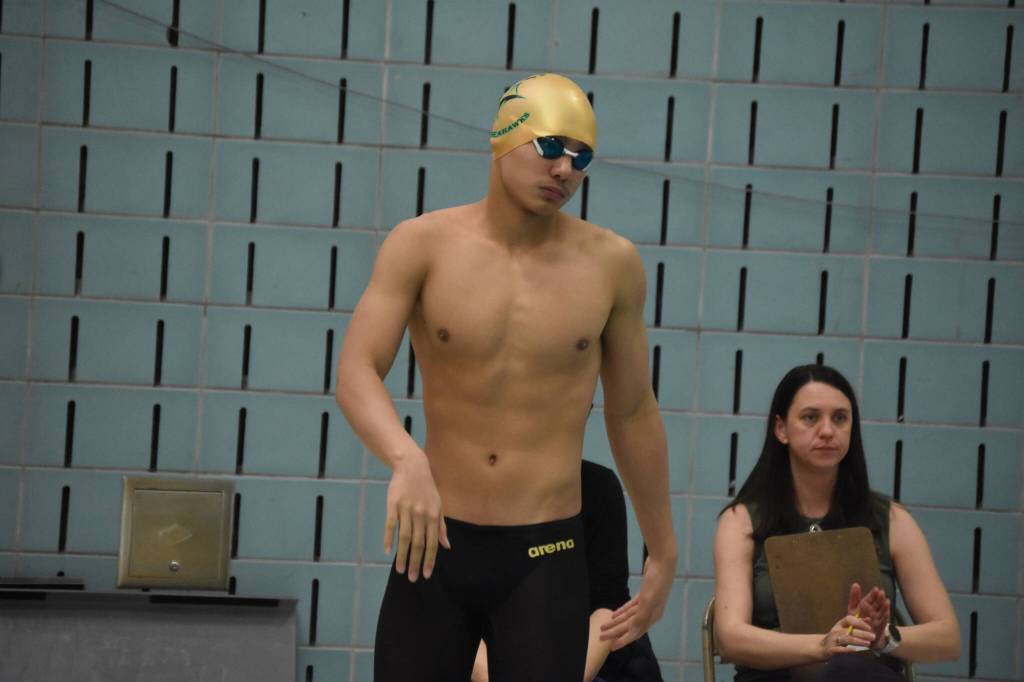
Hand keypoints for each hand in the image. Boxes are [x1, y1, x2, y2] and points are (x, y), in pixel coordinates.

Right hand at [384, 452, 449, 581]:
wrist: (412, 467)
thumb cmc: (427, 489)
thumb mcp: (439, 506)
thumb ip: (442, 526)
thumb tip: (446, 546)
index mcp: (434, 516)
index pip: (432, 543)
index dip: (429, 560)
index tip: (426, 575)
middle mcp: (421, 515)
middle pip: (418, 544)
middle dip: (415, 563)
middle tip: (412, 579)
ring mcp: (406, 510)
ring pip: (404, 538)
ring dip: (402, 556)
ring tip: (400, 570)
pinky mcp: (393, 505)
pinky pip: (390, 525)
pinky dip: (388, 539)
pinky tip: (388, 551)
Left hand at [599, 553, 675, 649]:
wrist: (662, 561)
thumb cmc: (656, 581)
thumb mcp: (648, 600)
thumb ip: (641, 616)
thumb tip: (633, 632)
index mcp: (652, 616)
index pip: (635, 632)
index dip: (623, 640)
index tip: (612, 647)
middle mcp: (650, 612)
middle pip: (630, 626)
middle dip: (615, 632)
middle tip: (601, 637)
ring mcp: (647, 603)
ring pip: (629, 617)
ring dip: (616, 622)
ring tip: (603, 626)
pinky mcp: (643, 594)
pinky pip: (631, 607)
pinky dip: (622, 611)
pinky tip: (613, 615)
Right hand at [820, 608, 875, 657]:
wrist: (822, 646)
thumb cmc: (837, 637)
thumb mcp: (845, 628)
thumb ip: (857, 624)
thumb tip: (869, 619)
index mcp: (840, 624)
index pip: (848, 619)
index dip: (859, 622)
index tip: (869, 627)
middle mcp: (836, 631)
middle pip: (849, 630)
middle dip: (862, 633)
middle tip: (873, 636)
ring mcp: (833, 640)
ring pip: (846, 639)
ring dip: (858, 641)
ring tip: (868, 643)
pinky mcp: (831, 649)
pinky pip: (840, 649)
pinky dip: (847, 649)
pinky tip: (855, 650)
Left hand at [854, 584, 890, 649]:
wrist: (862, 636)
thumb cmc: (857, 620)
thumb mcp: (853, 608)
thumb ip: (854, 597)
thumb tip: (856, 584)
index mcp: (866, 605)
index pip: (870, 598)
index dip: (873, 594)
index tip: (876, 589)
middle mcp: (873, 610)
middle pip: (877, 603)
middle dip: (879, 598)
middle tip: (881, 592)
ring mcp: (877, 617)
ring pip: (881, 610)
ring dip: (884, 606)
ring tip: (886, 600)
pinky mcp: (880, 625)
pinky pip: (883, 620)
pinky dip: (885, 615)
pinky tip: (887, 611)